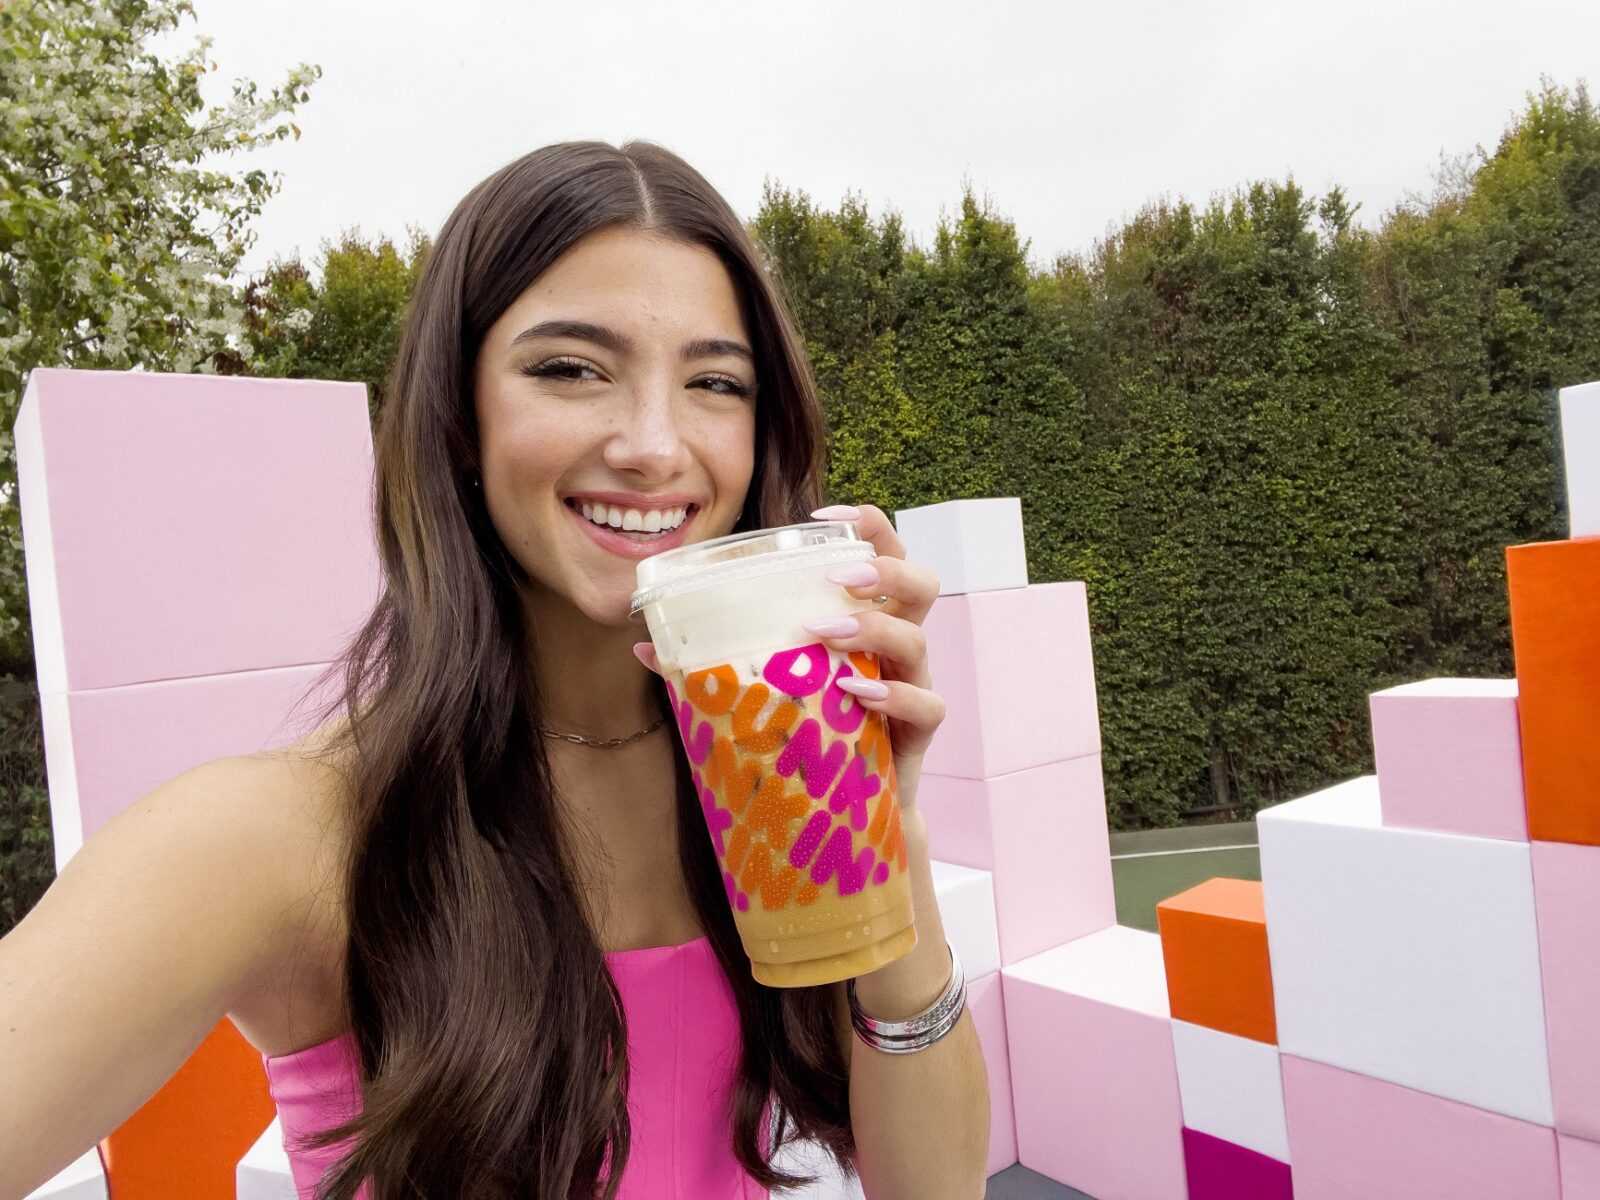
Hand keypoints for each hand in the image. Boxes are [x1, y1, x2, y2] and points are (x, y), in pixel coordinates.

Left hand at [633, 502, 945, 809]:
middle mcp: (896, 647)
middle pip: (921, 584)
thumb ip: (712, 664)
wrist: (840, 813)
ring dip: (875, 628)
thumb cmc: (806, 733)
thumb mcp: (763, 690)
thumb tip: (643, 646)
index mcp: (865, 620)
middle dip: (886, 570)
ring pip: (919, 638)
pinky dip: (893, 695)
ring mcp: (911, 688)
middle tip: (837, 578)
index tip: (825, 516)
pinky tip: (854, 692)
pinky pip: (926, 707)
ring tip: (826, 632)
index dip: (869, 525)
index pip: (885, 554)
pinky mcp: (915, 736)